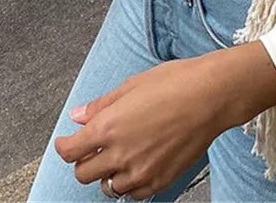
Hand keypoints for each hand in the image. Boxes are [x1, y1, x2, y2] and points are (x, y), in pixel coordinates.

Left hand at [55, 43, 275, 199]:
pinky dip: (128, 185)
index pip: (70, 151)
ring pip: (107, 188)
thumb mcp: (132, 85)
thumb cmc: (176, 83)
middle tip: (92, 148)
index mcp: (109, 127)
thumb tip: (79, 116)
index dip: (63, 146)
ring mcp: (140, 171)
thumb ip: (101, 105)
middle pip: (84, 173)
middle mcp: (120, 154)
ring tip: (117, 158)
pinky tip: (135, 167)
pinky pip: (133, 195)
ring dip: (106, 174)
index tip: (66, 142)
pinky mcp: (159, 180)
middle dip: (83, 160)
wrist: (212, 96)